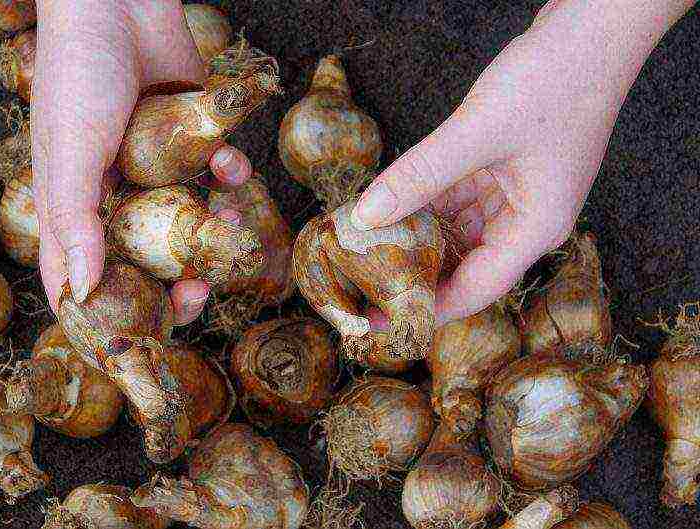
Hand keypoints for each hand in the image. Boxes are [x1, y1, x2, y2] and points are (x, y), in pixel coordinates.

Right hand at [32, 0, 251, 323]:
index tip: (144, 332)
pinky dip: (228, 173)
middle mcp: (113, 191)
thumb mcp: (71, 152)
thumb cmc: (79, 74)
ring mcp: (154, 167)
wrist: (118, 3)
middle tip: (202, 290)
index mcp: (72, 202)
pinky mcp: (189, 140)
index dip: (109, 309)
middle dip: (177, 278)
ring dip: (214, 228)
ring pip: (189, 219)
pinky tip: (231, 162)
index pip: (83, 274)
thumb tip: (83, 293)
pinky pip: (213, 172)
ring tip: (232, 224)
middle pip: (147, 257)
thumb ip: (77, 221)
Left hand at [350, 0, 677, 325]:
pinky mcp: (502, 167)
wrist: (593, 28)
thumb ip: (419, 176)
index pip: (475, 289)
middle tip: (360, 280)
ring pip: (455, 228)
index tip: (380, 320)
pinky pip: (456, 196)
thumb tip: (366, 218)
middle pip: (463, 263)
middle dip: (414, 271)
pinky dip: (424, 200)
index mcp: (535, 229)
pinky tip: (390, 202)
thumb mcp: (477, 134)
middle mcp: (525, 219)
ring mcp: (514, 193)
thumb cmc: (555, 80)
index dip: (426, 309)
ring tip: (364, 245)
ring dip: (414, 233)